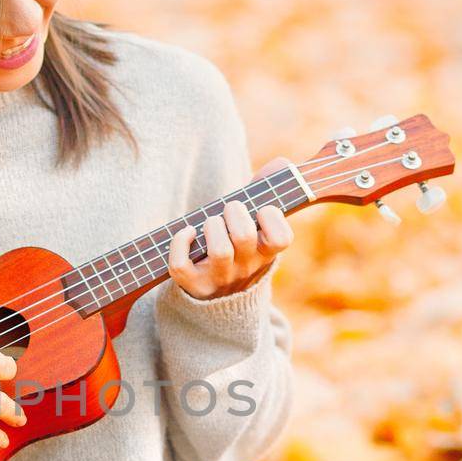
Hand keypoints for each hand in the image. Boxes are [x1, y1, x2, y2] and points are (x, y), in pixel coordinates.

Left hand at [166, 156, 293, 301]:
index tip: (261, 211)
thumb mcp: (257, 225)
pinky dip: (179, 243)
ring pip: (219, 251)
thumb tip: (282, 163)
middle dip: (233, 212)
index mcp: (266, 252)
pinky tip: (187, 232)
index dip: (272, 218)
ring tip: (210, 222)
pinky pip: (181, 266)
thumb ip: (269, 192)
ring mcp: (220, 279)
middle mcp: (246, 268)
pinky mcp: (194, 285)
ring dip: (211, 226)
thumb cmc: (240, 247)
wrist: (220, 297)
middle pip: (244, 236)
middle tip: (229, 211)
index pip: (282, 239)